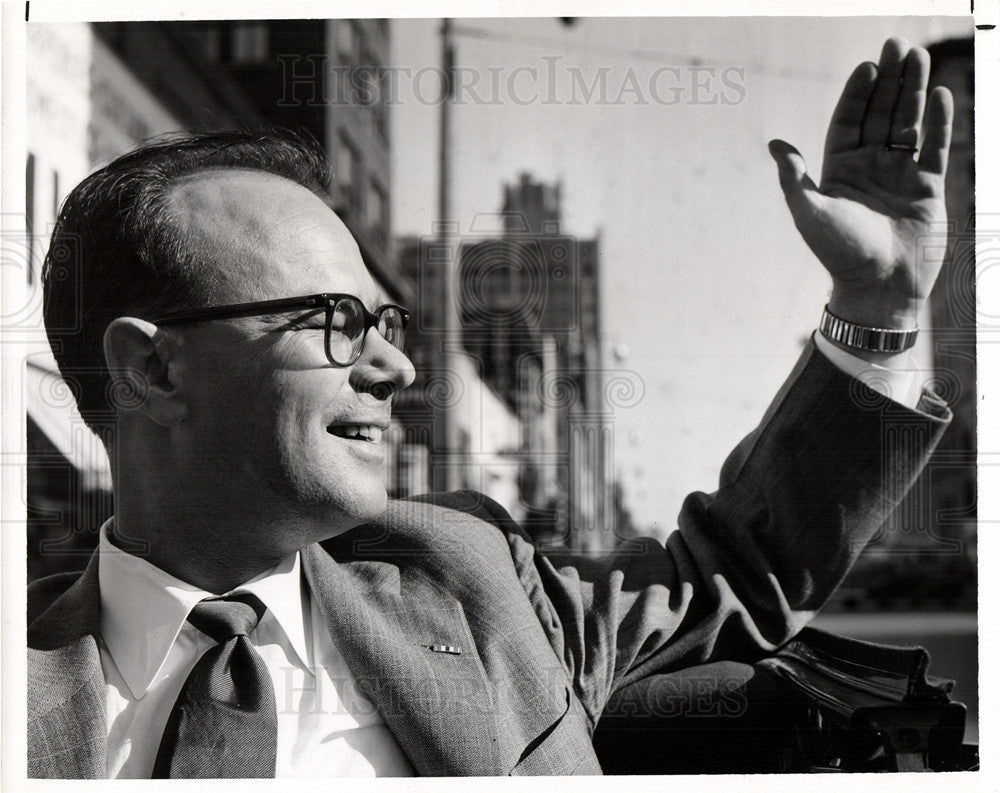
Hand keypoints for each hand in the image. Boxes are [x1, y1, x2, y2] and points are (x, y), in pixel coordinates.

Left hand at [768, 38, 953, 328]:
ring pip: (908, 125)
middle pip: (880, 115)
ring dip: (913, 92)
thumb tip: (774, 144)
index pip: (848, 122)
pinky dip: (939, 123)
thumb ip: (794, 178)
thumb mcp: (810, 213)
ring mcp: (900, 176)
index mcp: (839, 171)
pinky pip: (936, 148)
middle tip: (898, 45)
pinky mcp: (929, 189)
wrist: (879, 289)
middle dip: (889, 81)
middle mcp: (869, 169)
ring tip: (919, 58)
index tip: (867, 65)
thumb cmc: (840, 254)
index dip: (857, 94)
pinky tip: (939, 96)